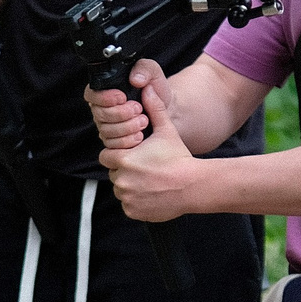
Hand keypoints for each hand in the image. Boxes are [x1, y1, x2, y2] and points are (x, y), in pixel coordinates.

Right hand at [85, 58, 165, 150]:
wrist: (167, 109)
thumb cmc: (155, 89)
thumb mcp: (153, 73)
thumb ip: (144, 69)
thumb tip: (135, 79)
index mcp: (105, 90)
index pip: (91, 94)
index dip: (104, 97)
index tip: (122, 97)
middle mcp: (102, 109)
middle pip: (99, 114)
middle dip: (120, 113)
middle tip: (138, 109)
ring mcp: (106, 126)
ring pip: (106, 131)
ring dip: (126, 127)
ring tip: (143, 121)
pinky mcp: (114, 141)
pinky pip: (113, 145)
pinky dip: (127, 140)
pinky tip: (140, 135)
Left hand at [100, 75, 203, 221]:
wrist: (194, 185)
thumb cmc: (179, 157)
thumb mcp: (166, 130)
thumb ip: (154, 110)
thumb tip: (148, 89)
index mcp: (123, 159)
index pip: (106, 156)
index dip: (118, 154)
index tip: (132, 155)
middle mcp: (121, 180)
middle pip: (113, 173)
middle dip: (125, 170)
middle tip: (145, 168)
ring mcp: (127, 198)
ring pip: (121, 190)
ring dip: (131, 186)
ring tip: (150, 181)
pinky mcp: (133, 211)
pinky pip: (128, 206)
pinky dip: (137, 202)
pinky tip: (153, 194)